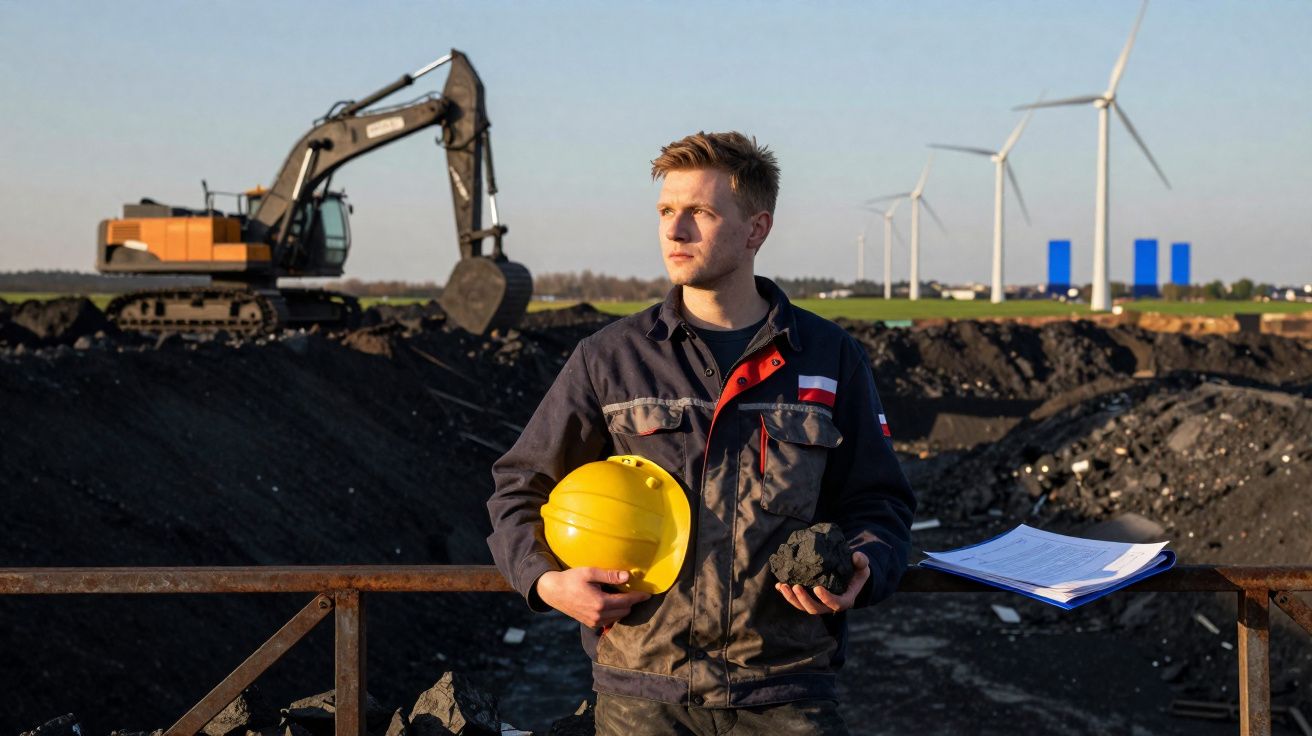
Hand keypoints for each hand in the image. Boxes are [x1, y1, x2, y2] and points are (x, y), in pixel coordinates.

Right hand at [535, 567, 650, 627]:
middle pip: (625, 611)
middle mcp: (598, 616)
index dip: (639, 597)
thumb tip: (628, 576)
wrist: (554, 592)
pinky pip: (609, 620)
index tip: (648, 594)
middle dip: (631, 601)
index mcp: (600, 603)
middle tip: (632, 590)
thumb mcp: (590, 573)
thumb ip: (609, 575)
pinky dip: (614, 613)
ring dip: (622, 608)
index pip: (627, 602)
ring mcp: (594, 622)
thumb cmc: (571, 579)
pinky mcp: (590, 624)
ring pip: (618, 617)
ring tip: (620, 595)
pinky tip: (610, 602)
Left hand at [775, 552, 869, 614]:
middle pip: (815, 609)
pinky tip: (778, 585)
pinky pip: (797, 599)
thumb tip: (856, 556)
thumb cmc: (856, 570)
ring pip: (803, 606)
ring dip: (792, 598)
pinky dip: (787, 594)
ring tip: (782, 586)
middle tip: (795, 587)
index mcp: (844, 599)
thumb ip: (861, 561)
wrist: (849, 575)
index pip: (835, 604)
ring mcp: (818, 603)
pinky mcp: (809, 597)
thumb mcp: (862, 566)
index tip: (817, 588)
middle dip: (803, 600)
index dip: (826, 598)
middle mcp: (829, 605)